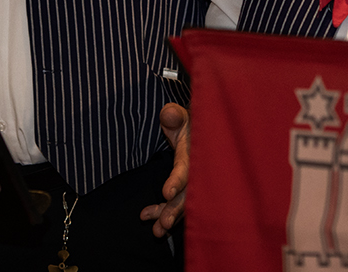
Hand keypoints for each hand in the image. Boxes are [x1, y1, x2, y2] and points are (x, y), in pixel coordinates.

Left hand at [140, 103, 189, 236]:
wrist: (195, 131)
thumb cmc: (184, 122)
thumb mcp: (178, 115)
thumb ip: (173, 116)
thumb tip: (168, 114)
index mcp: (196, 152)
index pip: (187, 168)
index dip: (177, 180)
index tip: (166, 193)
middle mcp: (197, 171)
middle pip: (188, 194)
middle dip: (175, 209)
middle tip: (162, 224)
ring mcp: (193, 184)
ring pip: (183, 204)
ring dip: (169, 217)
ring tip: (157, 232)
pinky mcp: (186, 192)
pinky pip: (177, 205)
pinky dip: (165, 214)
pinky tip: (150, 221)